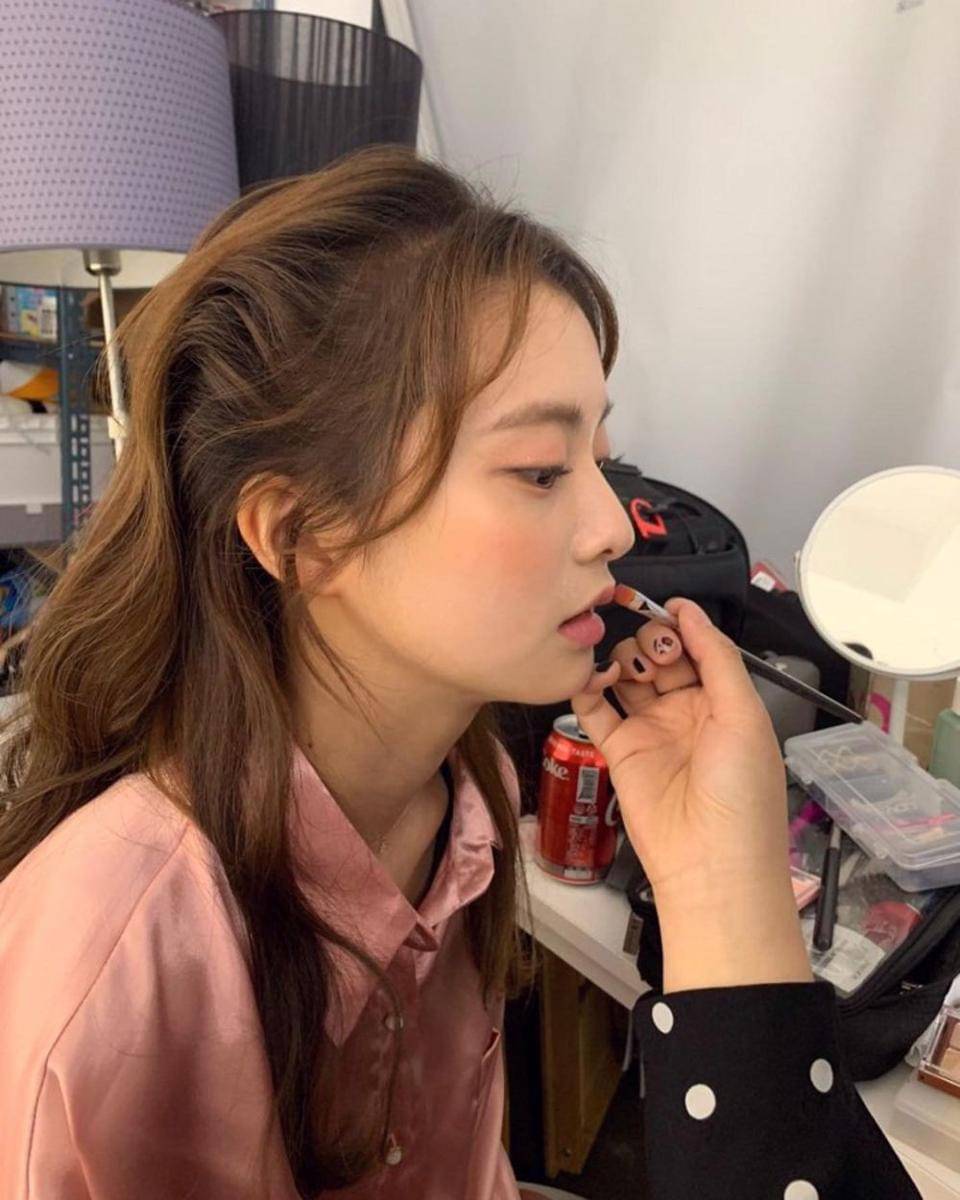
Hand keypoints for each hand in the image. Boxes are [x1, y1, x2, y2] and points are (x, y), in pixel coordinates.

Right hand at [568, 598, 811, 989]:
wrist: (710, 863)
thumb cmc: (741, 795)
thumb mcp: (744, 716)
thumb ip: (717, 658)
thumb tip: (691, 612)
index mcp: (724, 702)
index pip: (697, 648)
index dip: (680, 626)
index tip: (663, 607)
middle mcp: (686, 712)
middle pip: (659, 657)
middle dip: (652, 643)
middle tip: (653, 656)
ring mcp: (650, 731)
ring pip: (626, 677)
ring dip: (621, 660)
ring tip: (624, 669)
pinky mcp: (618, 751)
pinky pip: (595, 710)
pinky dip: (587, 688)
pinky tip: (591, 678)